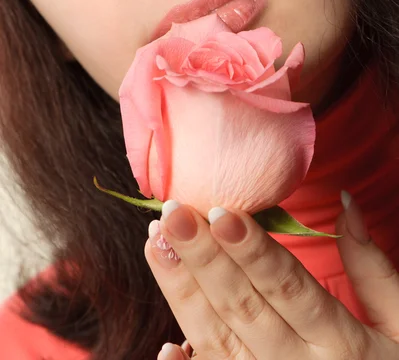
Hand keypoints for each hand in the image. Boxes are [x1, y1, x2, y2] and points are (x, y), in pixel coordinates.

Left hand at [144, 193, 398, 359]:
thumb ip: (372, 267)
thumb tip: (347, 202)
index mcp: (340, 342)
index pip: (287, 286)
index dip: (252, 250)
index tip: (219, 212)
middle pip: (243, 307)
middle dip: (203, 259)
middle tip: (171, 215)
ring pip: (216, 341)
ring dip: (182, 293)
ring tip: (157, 245)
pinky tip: (165, 348)